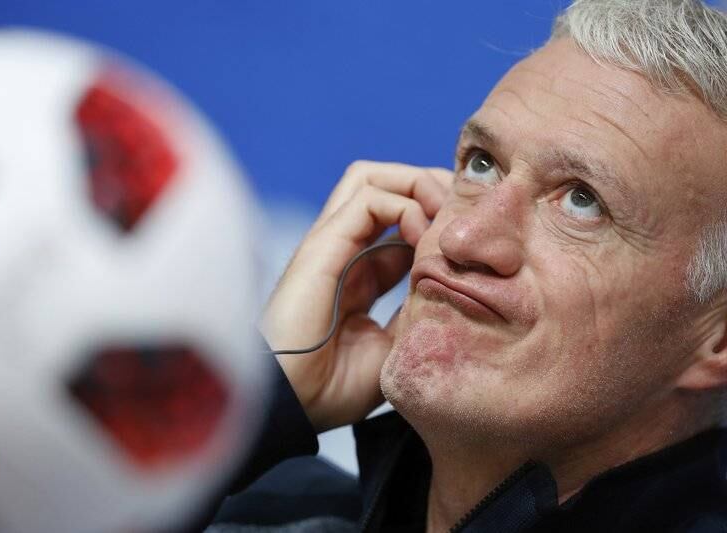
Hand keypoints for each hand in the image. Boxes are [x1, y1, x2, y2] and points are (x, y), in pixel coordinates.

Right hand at [261, 161, 452, 431]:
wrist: (295, 405)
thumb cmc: (334, 387)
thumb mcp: (396, 346)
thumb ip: (417, 310)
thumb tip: (453, 283)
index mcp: (359, 273)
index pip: (401, 219)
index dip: (438, 217)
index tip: (472, 236)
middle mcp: (344, 250)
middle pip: (385, 186)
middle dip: (430, 187)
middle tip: (463, 214)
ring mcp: (331, 243)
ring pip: (372, 178)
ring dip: (417, 185)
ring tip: (443, 216)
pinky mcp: (323, 244)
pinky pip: (368, 198)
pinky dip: (404, 203)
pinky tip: (423, 234)